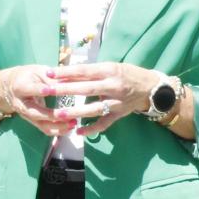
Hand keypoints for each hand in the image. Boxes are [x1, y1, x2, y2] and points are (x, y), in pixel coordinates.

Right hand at [0, 65, 73, 138]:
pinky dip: (59, 130)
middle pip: (35, 112)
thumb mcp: (38, 71)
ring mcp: (26, 115)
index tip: (50, 90)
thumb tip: (70, 81)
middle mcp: (21, 104)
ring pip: (41, 124)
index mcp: (20, 87)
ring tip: (73, 122)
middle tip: (67, 113)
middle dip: (51, 115)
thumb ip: (52, 76)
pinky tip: (70, 127)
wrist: (10, 87)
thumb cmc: (28, 76)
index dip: (39, 90)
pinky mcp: (33, 121)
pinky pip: (46, 130)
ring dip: (58, 126)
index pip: (30, 89)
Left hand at [41, 61, 160, 138]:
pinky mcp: (120, 114)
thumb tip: (66, 72)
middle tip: (46, 91)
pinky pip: (105, 123)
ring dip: (76, 112)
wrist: (153, 88)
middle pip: (86, 88)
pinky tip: (79, 132)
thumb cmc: (127, 74)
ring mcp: (117, 102)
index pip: (84, 71)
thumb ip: (91, 71)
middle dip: (64, 90)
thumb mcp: (111, 67)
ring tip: (59, 114)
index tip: (48, 72)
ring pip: (94, 108)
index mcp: (110, 71)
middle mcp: (113, 86)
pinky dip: (92, 128)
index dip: (66, 72)